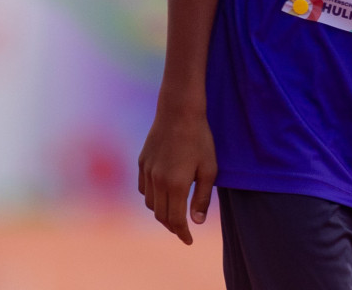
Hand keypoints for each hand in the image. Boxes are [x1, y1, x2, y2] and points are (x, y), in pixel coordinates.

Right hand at [137, 105, 218, 245]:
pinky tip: (161, 195)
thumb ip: (202, 197)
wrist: (179, 111)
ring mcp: (147, 172)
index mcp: (176, 185)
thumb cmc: (200, 139)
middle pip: (161, 215)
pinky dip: (151, 198)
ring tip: (173, 213)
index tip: (189, 241)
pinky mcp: (142, 163)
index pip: (175, 220)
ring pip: (150, 203)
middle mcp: (158, 182)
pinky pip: (143, 189)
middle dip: (172, 226)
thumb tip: (196, 222)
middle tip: (183, 230)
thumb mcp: (209, 168)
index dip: (182, 233)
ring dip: (161, 212)